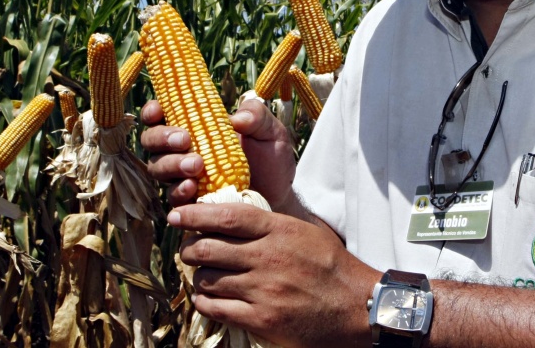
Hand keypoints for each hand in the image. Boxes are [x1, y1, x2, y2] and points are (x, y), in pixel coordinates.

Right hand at [140, 97, 298, 211]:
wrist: (281, 195)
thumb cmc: (271, 158)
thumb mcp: (271, 131)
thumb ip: (257, 116)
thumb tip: (237, 117)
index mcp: (197, 125)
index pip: (162, 114)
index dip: (153, 110)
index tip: (159, 110)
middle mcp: (183, 150)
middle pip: (151, 141)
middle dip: (162, 138)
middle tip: (185, 140)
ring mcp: (183, 176)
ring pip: (157, 168)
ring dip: (171, 164)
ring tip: (196, 165)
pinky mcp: (189, 202)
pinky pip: (172, 198)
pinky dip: (179, 191)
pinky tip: (192, 189)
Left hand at [169, 202, 378, 347]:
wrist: (357, 307)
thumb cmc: (332, 266)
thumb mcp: (305, 232)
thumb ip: (271, 223)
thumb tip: (233, 215)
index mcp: (279, 231)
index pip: (227, 216)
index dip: (195, 214)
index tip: (177, 215)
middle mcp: (267, 258)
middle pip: (208, 248)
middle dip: (189, 248)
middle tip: (187, 249)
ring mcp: (263, 291)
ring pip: (207, 279)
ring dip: (198, 277)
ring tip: (203, 275)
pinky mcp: (261, 319)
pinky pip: (216, 309)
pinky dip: (205, 302)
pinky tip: (208, 298)